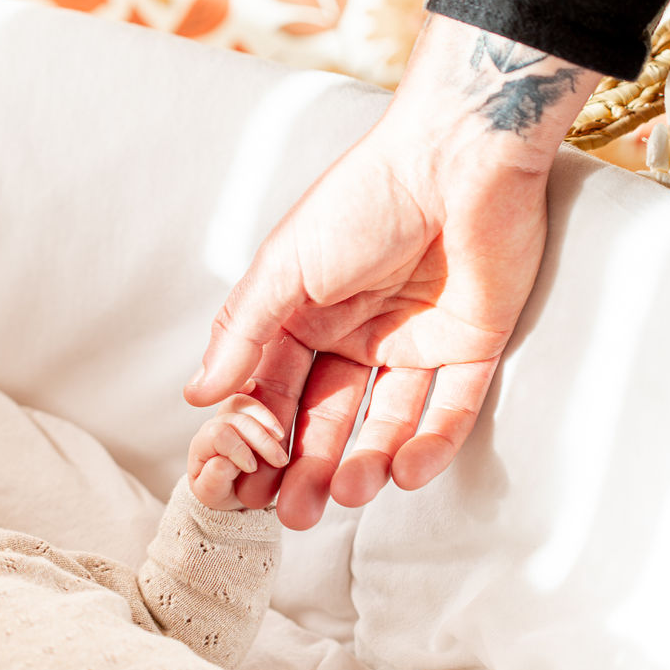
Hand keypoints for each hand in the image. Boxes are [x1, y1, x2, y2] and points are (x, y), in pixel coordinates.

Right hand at [183, 17, 599, 529]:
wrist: (457, 157)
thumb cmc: (364, 197)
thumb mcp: (285, 266)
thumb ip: (244, 332)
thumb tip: (197, 392)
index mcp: (307, 312)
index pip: (275, 388)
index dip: (260, 435)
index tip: (245, 481)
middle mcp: (359, 333)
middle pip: (327, 416)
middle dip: (307, 466)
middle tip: (293, 512)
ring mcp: (416, 342)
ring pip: (386, 422)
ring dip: (364, 463)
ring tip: (344, 493)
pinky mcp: (472, 346)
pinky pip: (450, 410)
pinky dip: (429, 446)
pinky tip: (403, 473)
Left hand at [188, 391, 289, 510]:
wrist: (227, 487)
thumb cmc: (218, 491)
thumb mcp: (212, 495)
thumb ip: (214, 481)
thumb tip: (223, 463)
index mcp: (202, 445)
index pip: (218, 435)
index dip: (237, 449)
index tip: (252, 467)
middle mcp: (214, 426)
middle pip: (236, 419)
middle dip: (260, 438)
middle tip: (280, 460)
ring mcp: (229, 416)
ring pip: (244, 404)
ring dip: (266, 418)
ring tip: (281, 437)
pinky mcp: (244, 413)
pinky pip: (247, 396)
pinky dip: (252, 391)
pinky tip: (256, 386)